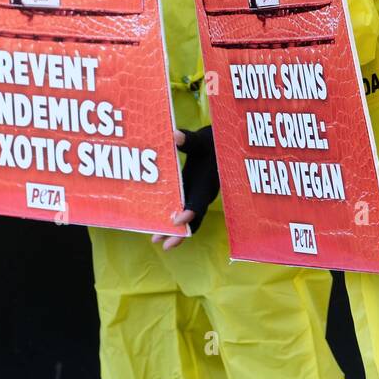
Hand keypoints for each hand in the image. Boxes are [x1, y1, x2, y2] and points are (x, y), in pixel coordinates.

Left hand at [153, 127, 216, 249]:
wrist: (222, 144)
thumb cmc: (211, 141)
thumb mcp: (201, 139)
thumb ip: (188, 139)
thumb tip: (175, 136)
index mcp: (207, 182)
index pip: (200, 200)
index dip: (190, 212)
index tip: (177, 221)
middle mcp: (205, 194)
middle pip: (194, 218)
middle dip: (179, 232)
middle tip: (162, 243)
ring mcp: (200, 197)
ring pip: (190, 220)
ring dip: (175, 232)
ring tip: (156, 241)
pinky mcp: (194, 197)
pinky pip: (186, 214)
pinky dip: (175, 223)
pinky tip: (159, 229)